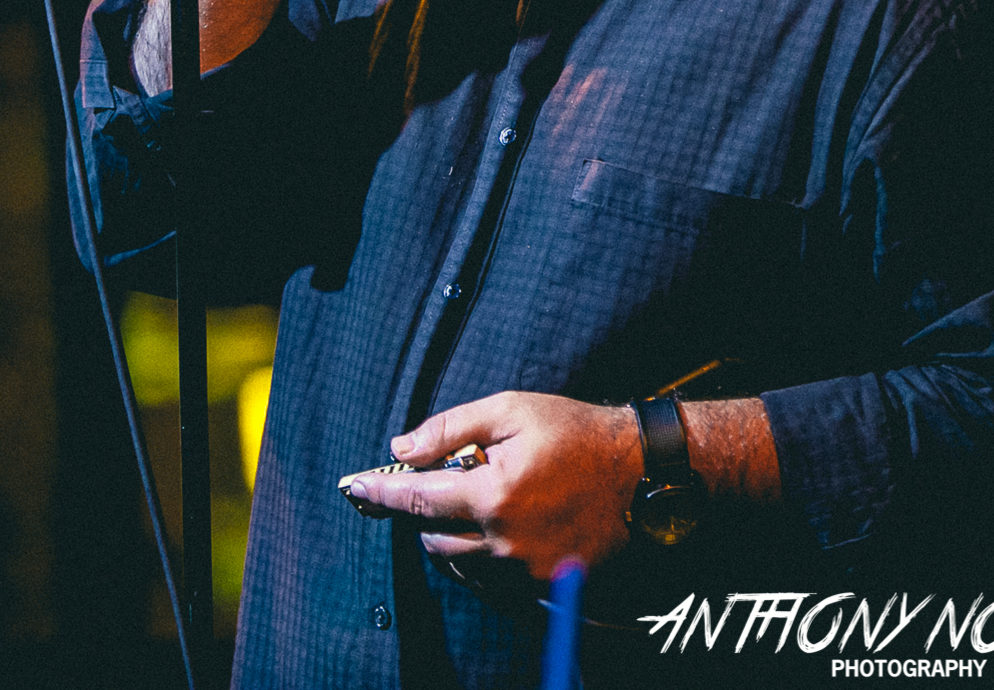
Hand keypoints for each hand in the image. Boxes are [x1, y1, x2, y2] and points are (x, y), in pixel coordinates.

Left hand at [346, 391, 642, 581]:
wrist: (639, 471)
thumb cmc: (573, 432)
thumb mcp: (509, 410)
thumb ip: (448, 430)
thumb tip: (401, 450)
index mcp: (492, 494)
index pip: (418, 500)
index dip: (381, 494)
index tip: (354, 489)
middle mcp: (505, 540)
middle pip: (433, 537)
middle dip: (423, 513)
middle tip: (435, 484)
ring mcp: (526, 567)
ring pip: (459, 563)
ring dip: (449, 536)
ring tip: (470, 502)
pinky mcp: (545, 582)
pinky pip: (491, 579)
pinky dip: (478, 557)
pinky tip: (491, 528)